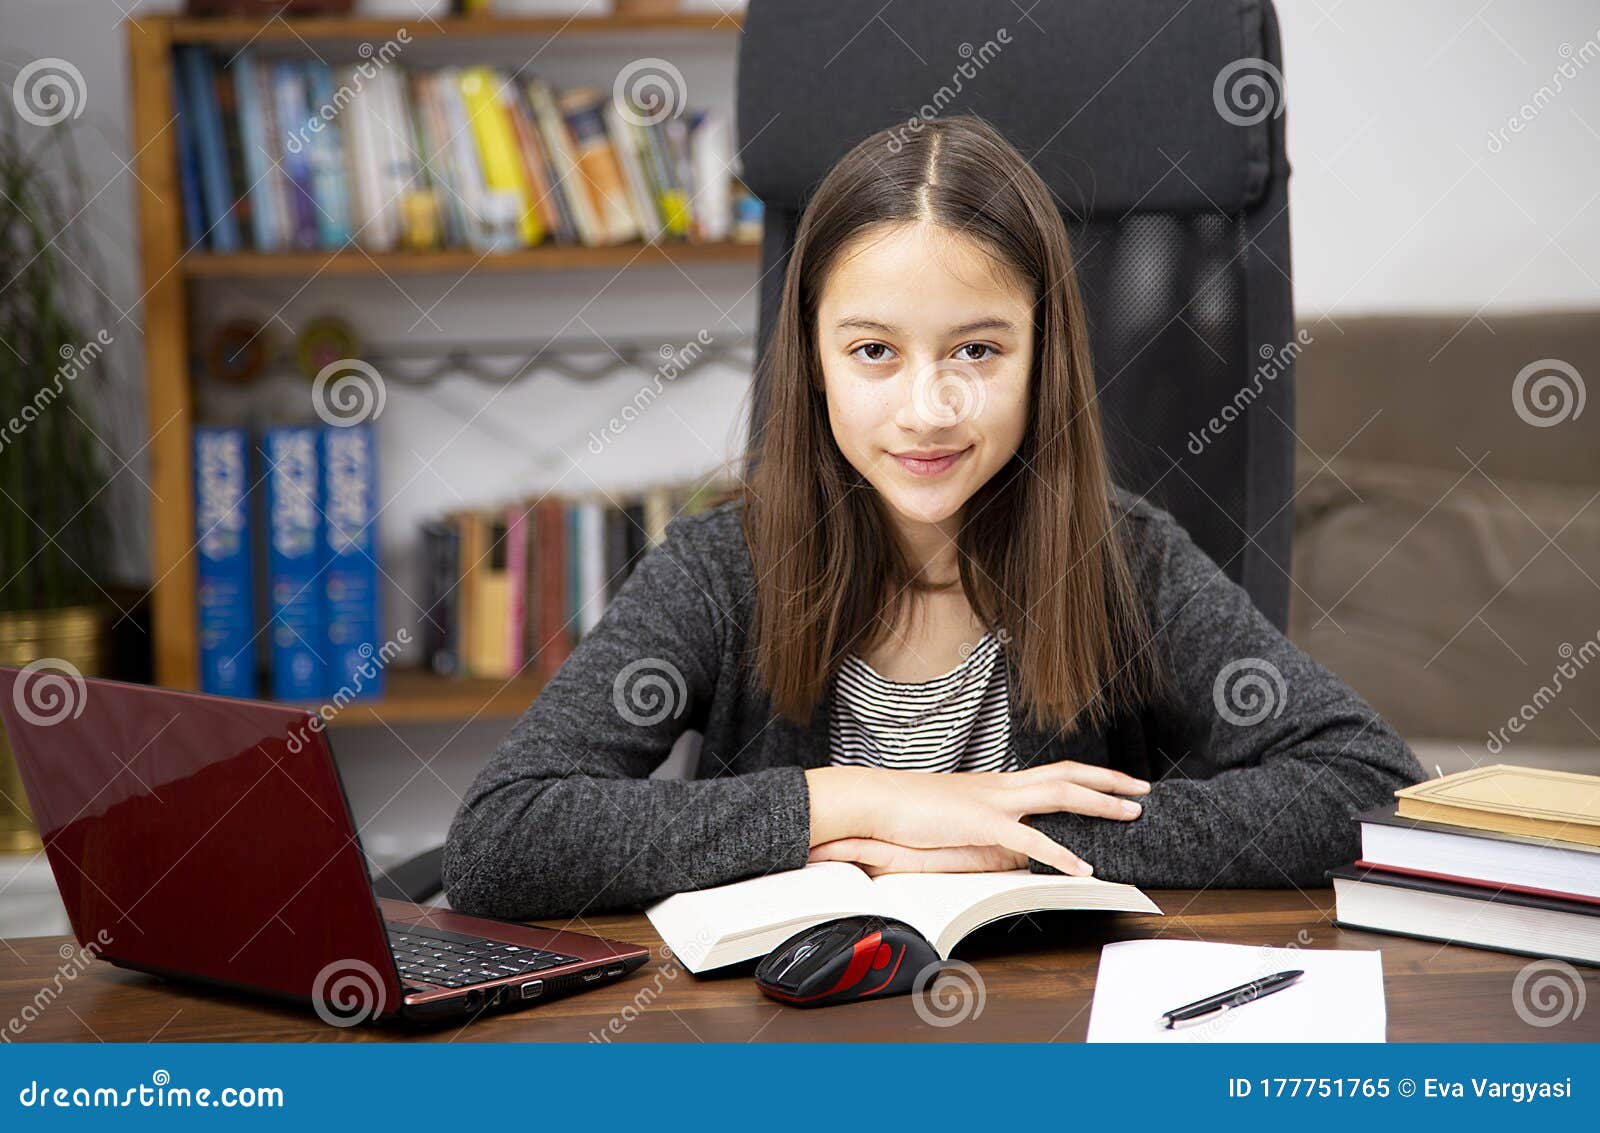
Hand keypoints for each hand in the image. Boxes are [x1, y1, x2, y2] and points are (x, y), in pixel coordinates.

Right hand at [805, 760, 1151, 876]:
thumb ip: (983, 823)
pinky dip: (1060, 853)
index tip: (1118, 783)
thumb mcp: (954, 814)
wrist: (876, 800)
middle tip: (1143, 790)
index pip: (1054, 772)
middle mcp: (1001, 785)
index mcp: (997, 784)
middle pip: (1068, 774)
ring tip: (1131, 815)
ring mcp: (993, 800)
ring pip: (1059, 794)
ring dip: (1100, 803)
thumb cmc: (908, 810)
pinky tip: (1082, 867)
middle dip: (1110, 781)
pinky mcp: (981, 822)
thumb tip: (1002, 837)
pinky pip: (1030, 837)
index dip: (1090, 776)